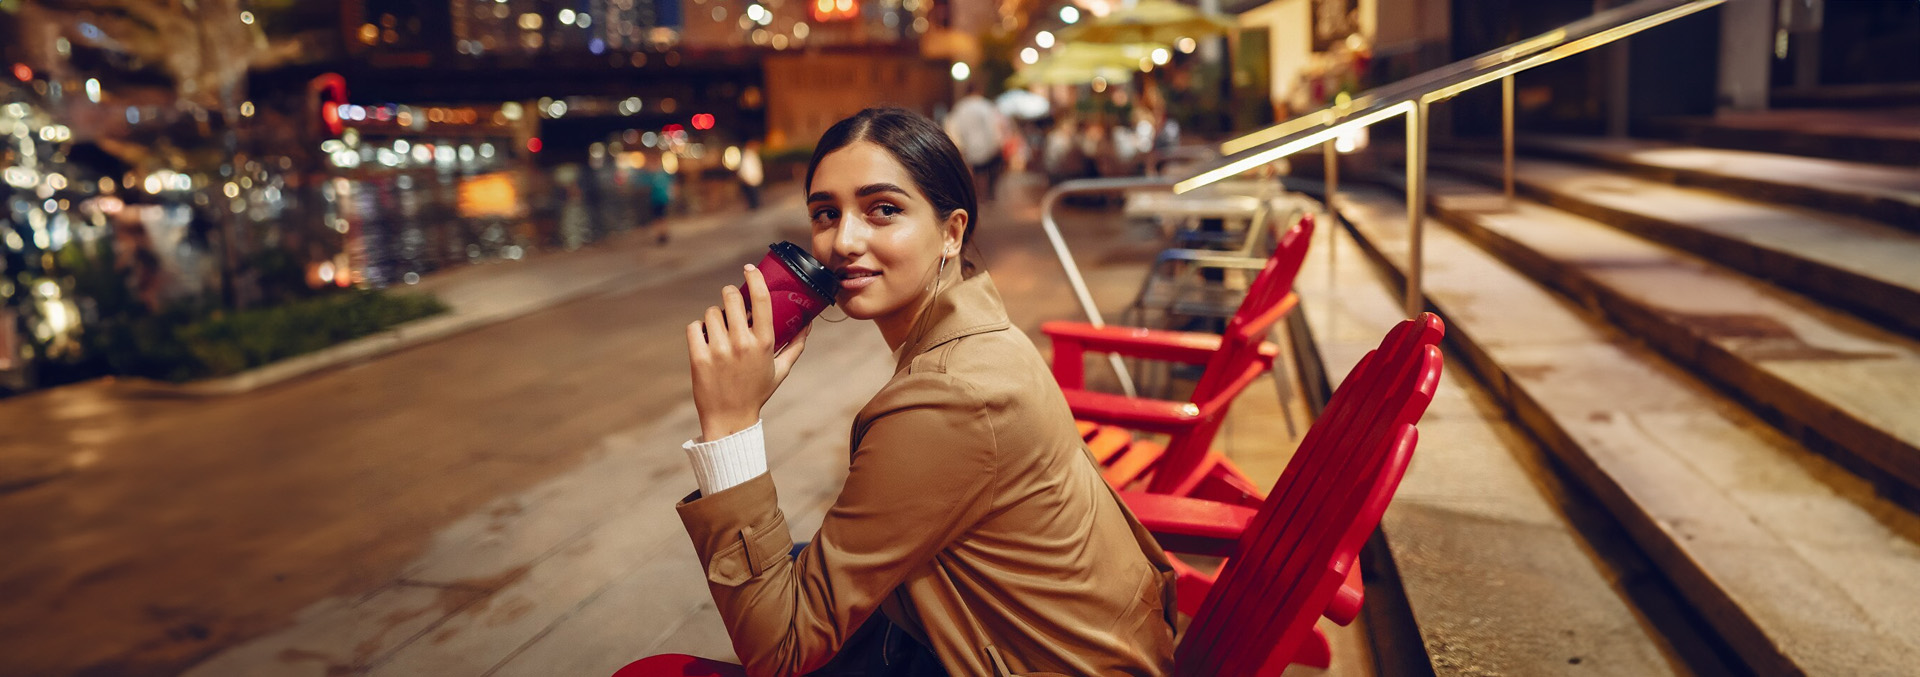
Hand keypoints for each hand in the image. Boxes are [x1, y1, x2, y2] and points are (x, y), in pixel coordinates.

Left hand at [686, 264, 810, 441]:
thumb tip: (809, 324)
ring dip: (714, 316)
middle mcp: (742, 343)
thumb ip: (797, 345)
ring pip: (711, 312)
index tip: (749, 268)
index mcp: (764, 343)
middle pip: (730, 298)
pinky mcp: (698, 358)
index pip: (760, 299)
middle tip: (730, 301)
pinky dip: (697, 330)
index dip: (754, 278)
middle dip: (729, 295)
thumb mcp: (781, 370)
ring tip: (719, 329)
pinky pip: (694, 327)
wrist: (730, 419)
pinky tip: (705, 339)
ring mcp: (718, 350)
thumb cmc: (758, 392)